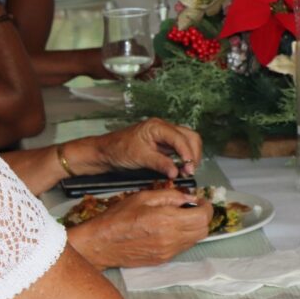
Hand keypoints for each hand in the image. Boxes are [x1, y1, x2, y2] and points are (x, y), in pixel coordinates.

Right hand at [67, 190, 213, 269]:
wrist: (101, 244)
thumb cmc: (117, 218)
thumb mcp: (142, 197)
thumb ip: (169, 196)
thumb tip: (188, 198)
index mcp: (166, 220)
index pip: (202, 216)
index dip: (206, 207)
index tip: (200, 201)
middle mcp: (171, 239)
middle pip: (203, 230)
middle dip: (203, 217)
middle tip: (192, 208)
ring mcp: (168, 251)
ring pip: (195, 240)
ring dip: (194, 228)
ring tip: (180, 218)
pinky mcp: (163, 259)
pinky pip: (183, 247)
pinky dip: (183, 237)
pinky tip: (170, 229)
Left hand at [87, 118, 202, 177]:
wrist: (106, 152)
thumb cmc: (118, 149)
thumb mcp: (139, 157)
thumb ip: (159, 163)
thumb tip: (176, 171)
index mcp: (157, 126)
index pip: (180, 138)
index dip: (187, 153)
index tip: (189, 168)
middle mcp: (163, 128)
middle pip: (189, 137)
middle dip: (193, 153)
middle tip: (190, 170)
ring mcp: (164, 136)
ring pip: (187, 142)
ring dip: (190, 156)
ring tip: (186, 171)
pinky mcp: (163, 145)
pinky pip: (179, 150)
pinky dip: (183, 159)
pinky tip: (180, 169)